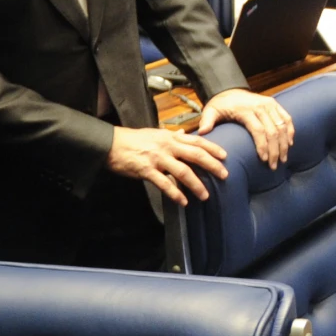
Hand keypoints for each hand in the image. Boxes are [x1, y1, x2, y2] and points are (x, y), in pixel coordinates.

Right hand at [106, 126, 228, 204]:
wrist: (111, 144)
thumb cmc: (133, 139)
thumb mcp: (155, 133)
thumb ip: (171, 136)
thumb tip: (184, 133)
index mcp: (170, 137)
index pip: (196, 141)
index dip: (212, 148)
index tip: (225, 156)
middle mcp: (167, 146)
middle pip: (195, 155)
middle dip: (212, 165)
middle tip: (224, 175)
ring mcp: (157, 158)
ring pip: (183, 171)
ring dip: (196, 184)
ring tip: (205, 195)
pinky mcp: (146, 170)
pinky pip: (164, 184)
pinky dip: (175, 194)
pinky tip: (183, 201)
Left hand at [201, 88, 295, 168]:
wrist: (230, 90)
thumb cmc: (220, 104)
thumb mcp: (211, 111)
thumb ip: (207, 121)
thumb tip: (202, 134)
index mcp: (246, 110)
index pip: (259, 130)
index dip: (263, 146)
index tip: (264, 160)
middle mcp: (261, 106)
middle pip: (273, 131)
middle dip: (275, 150)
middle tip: (274, 166)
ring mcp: (270, 104)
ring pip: (283, 126)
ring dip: (284, 144)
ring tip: (283, 159)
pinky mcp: (275, 104)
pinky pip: (287, 118)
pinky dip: (290, 131)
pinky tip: (289, 144)